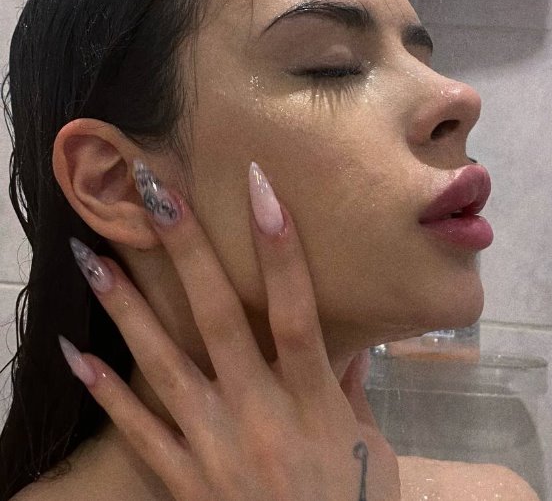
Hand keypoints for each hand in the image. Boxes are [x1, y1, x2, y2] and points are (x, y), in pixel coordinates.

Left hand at [60, 160, 399, 500]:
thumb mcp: (372, 451)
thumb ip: (349, 391)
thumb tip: (343, 339)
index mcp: (312, 403)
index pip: (297, 312)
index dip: (280, 248)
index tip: (260, 187)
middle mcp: (258, 415)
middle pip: (218, 320)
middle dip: (188, 253)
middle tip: (156, 196)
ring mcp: (211, 446)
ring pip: (163, 365)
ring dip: (128, 307)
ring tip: (94, 256)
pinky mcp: (182, 479)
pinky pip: (137, 430)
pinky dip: (105, 391)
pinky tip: (72, 351)